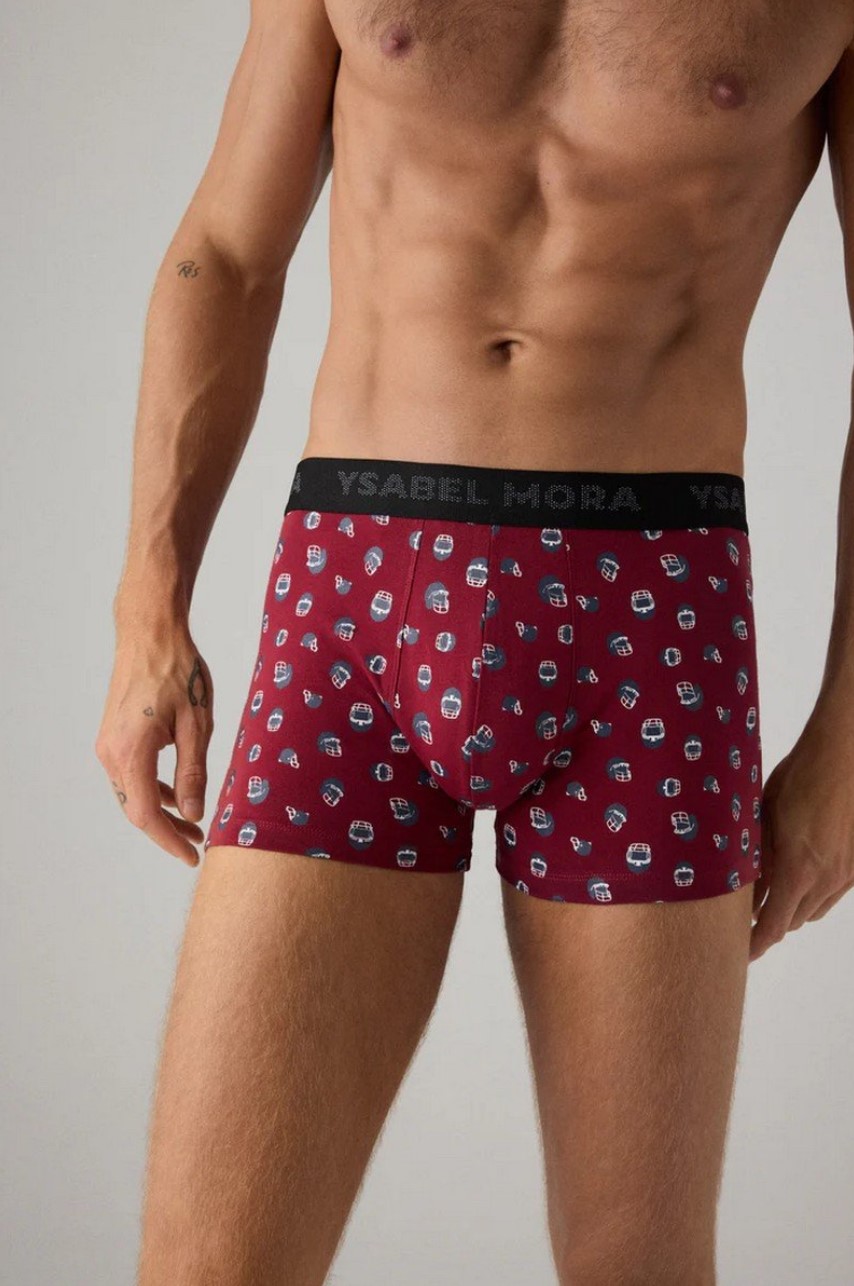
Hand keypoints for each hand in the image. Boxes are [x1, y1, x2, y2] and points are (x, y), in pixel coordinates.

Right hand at [95, 629, 213, 865]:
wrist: (150, 633)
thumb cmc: (177, 671)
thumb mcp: (197, 725)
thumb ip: (193, 772)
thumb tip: (192, 814)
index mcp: (131, 752)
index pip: (146, 814)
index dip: (169, 840)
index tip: (192, 855)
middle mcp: (111, 753)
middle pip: (137, 808)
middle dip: (167, 830)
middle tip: (199, 843)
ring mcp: (109, 744)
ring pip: (133, 792)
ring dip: (161, 810)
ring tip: (193, 823)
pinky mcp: (114, 735)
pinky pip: (132, 774)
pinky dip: (154, 789)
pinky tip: (177, 795)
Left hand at [750, 712, 853, 960]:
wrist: (843, 755)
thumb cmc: (799, 777)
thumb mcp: (764, 816)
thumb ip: (757, 856)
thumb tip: (745, 885)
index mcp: (798, 870)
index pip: (774, 925)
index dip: (756, 943)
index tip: (742, 953)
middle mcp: (826, 879)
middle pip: (794, 921)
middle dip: (770, 923)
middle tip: (747, 916)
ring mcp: (847, 873)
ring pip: (816, 909)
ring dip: (793, 910)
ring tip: (772, 897)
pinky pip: (834, 893)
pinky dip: (815, 895)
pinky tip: (801, 877)